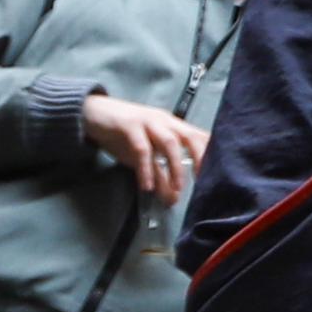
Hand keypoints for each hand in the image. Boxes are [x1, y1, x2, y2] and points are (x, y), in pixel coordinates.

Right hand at [81, 93, 208, 208]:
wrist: (92, 113)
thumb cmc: (123, 134)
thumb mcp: (145, 155)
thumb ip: (160, 174)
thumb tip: (174, 198)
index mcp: (172, 125)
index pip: (199, 136)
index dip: (211, 154)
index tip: (219, 175)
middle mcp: (164, 121)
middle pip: (190, 137)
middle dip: (201, 159)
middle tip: (204, 182)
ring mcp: (148, 122)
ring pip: (169, 142)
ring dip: (175, 167)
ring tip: (177, 189)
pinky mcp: (129, 126)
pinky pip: (142, 149)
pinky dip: (146, 169)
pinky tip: (147, 186)